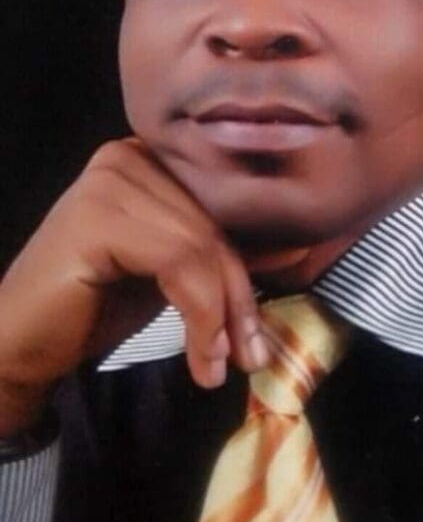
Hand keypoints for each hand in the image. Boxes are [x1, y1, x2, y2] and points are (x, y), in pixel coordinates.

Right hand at [0, 138, 269, 434]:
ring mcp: (110, 180)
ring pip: (202, 248)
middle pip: (214, 230)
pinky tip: (202, 358)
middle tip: (251, 356)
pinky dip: (201, 316)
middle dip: (239, 301)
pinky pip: (178, 263)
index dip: (248, 271)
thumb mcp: (173, 277)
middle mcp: (129, 156)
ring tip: (222, 365)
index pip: (220, 211)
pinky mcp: (98, 216)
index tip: (261, 330)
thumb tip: (296, 251)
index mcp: (148, 160)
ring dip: (222, 317)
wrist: (19, 346)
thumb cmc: (94, 308)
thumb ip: (220, 257)